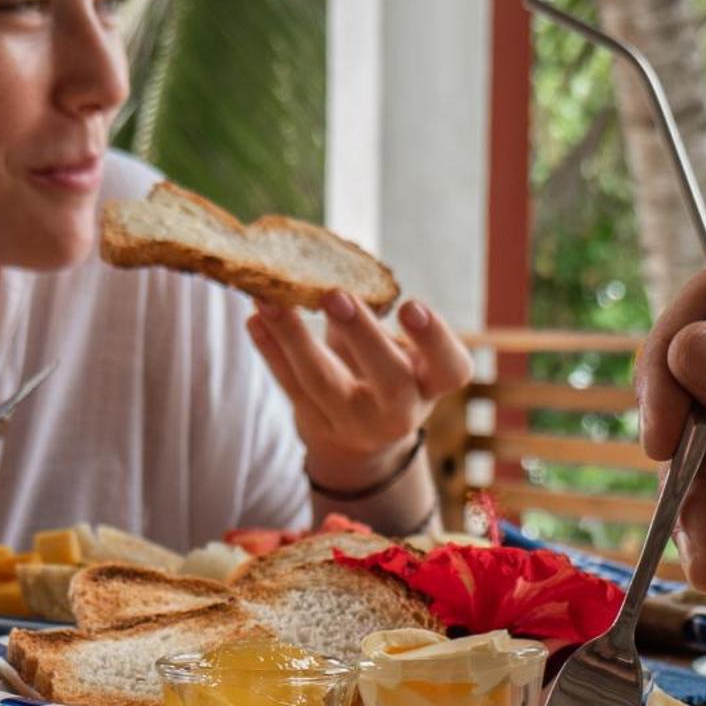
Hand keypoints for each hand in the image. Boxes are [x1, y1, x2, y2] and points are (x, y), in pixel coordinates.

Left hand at [246, 291, 472, 492]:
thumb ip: (374, 313)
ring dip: (294, 337)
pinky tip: (254, 320)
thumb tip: (331, 266)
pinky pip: (290, 386)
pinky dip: (270, 351)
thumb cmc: (386, 370)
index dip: (435, 340)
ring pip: (324, 383)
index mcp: (432, 385)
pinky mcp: (316, 424)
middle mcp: (400, 412)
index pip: (451, 368)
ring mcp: (355, 425)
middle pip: (389, 381)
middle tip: (335, 296)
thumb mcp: (396, 347)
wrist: (362, 438)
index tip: (410, 304)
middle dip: (362, 336)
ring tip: (269, 298)